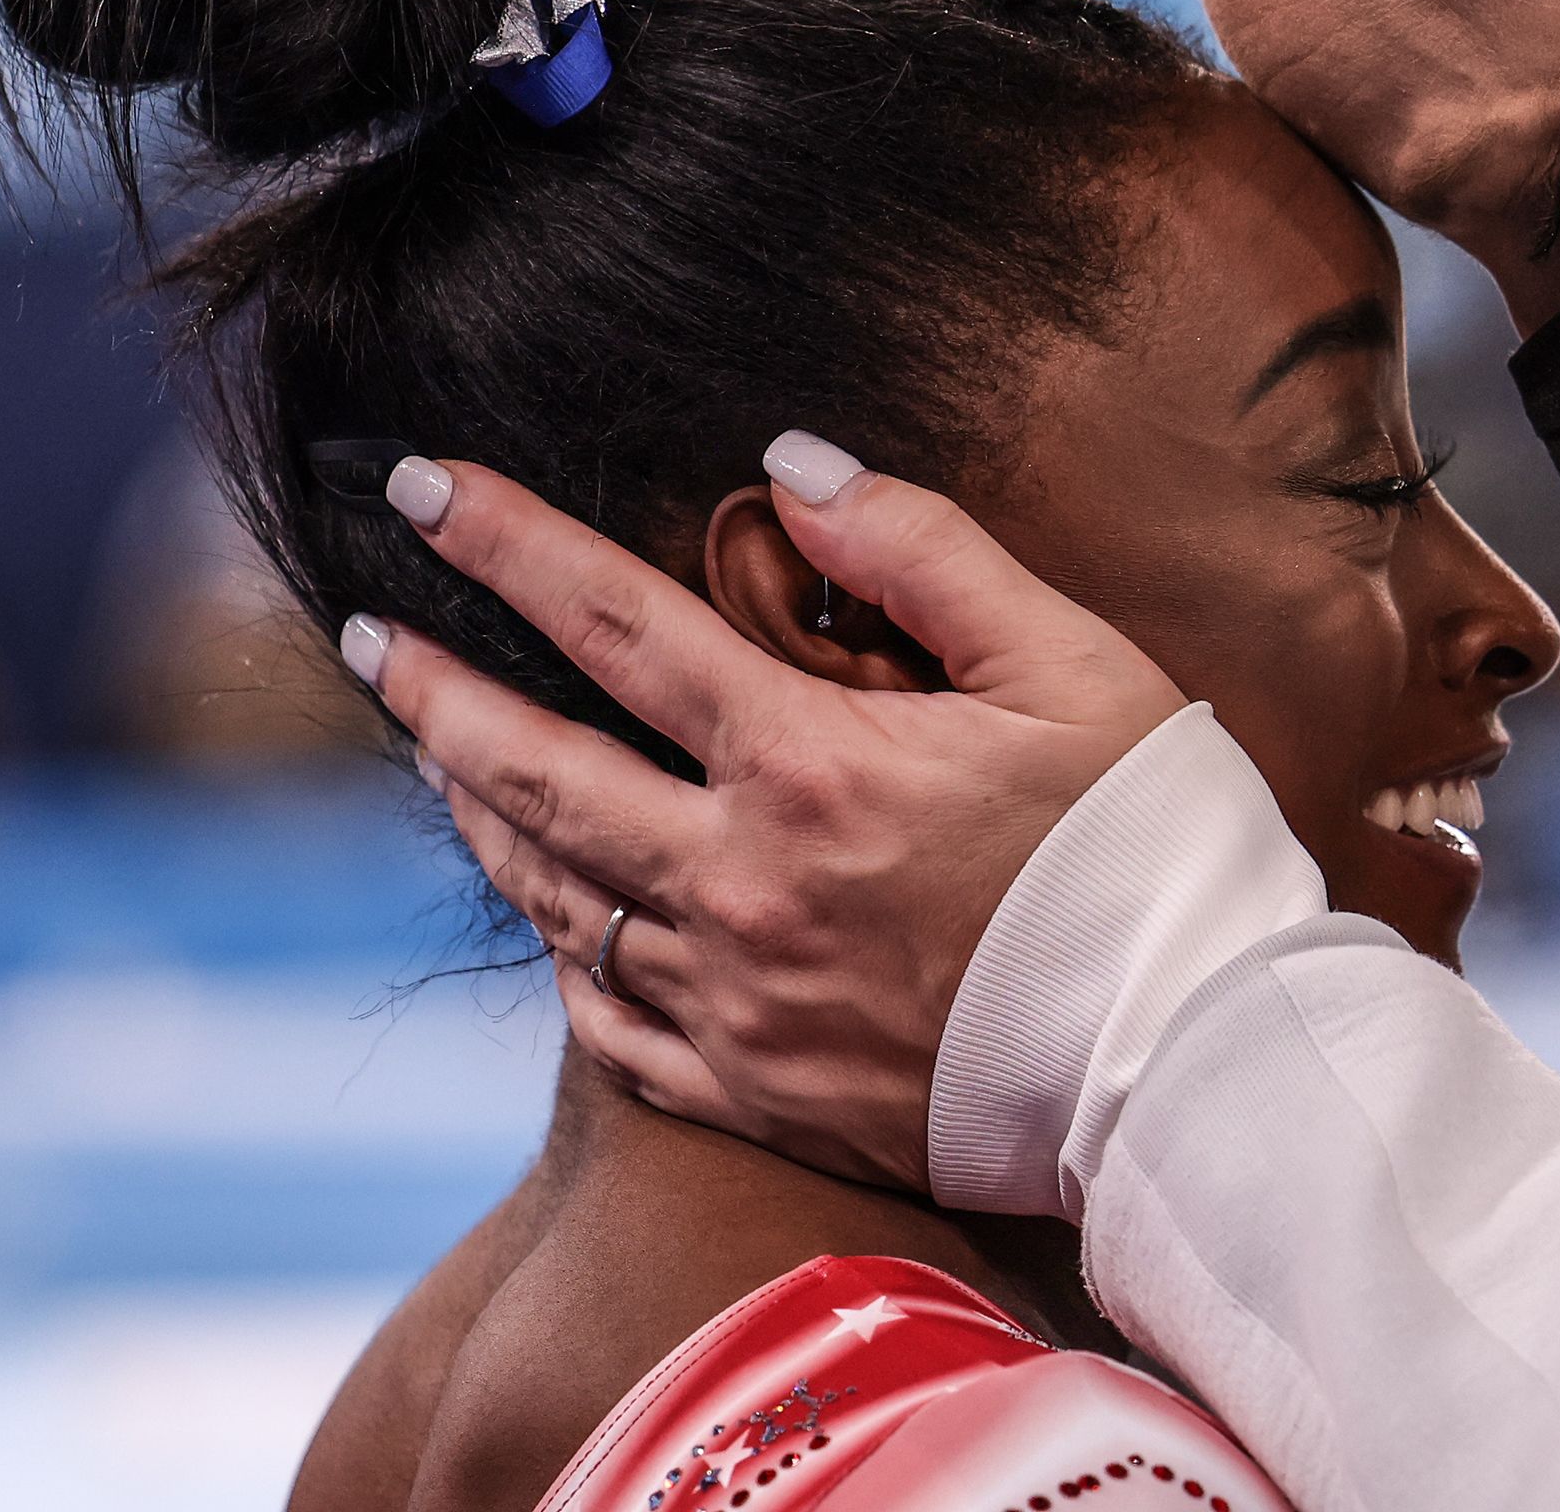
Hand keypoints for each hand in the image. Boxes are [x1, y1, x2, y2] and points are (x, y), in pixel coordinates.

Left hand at [349, 434, 1187, 1189]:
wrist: (1192, 1059)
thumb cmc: (1150, 846)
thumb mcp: (1071, 664)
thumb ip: (924, 552)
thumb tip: (796, 466)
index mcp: (813, 765)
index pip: (616, 626)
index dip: (508, 546)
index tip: (424, 488)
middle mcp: (745, 884)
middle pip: (538, 773)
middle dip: (435, 693)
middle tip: (367, 639)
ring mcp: (739, 1001)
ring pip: (557, 898)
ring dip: (484, 815)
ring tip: (439, 756)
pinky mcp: (760, 1092)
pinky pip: (612, 1027)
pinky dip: (568, 961)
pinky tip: (558, 918)